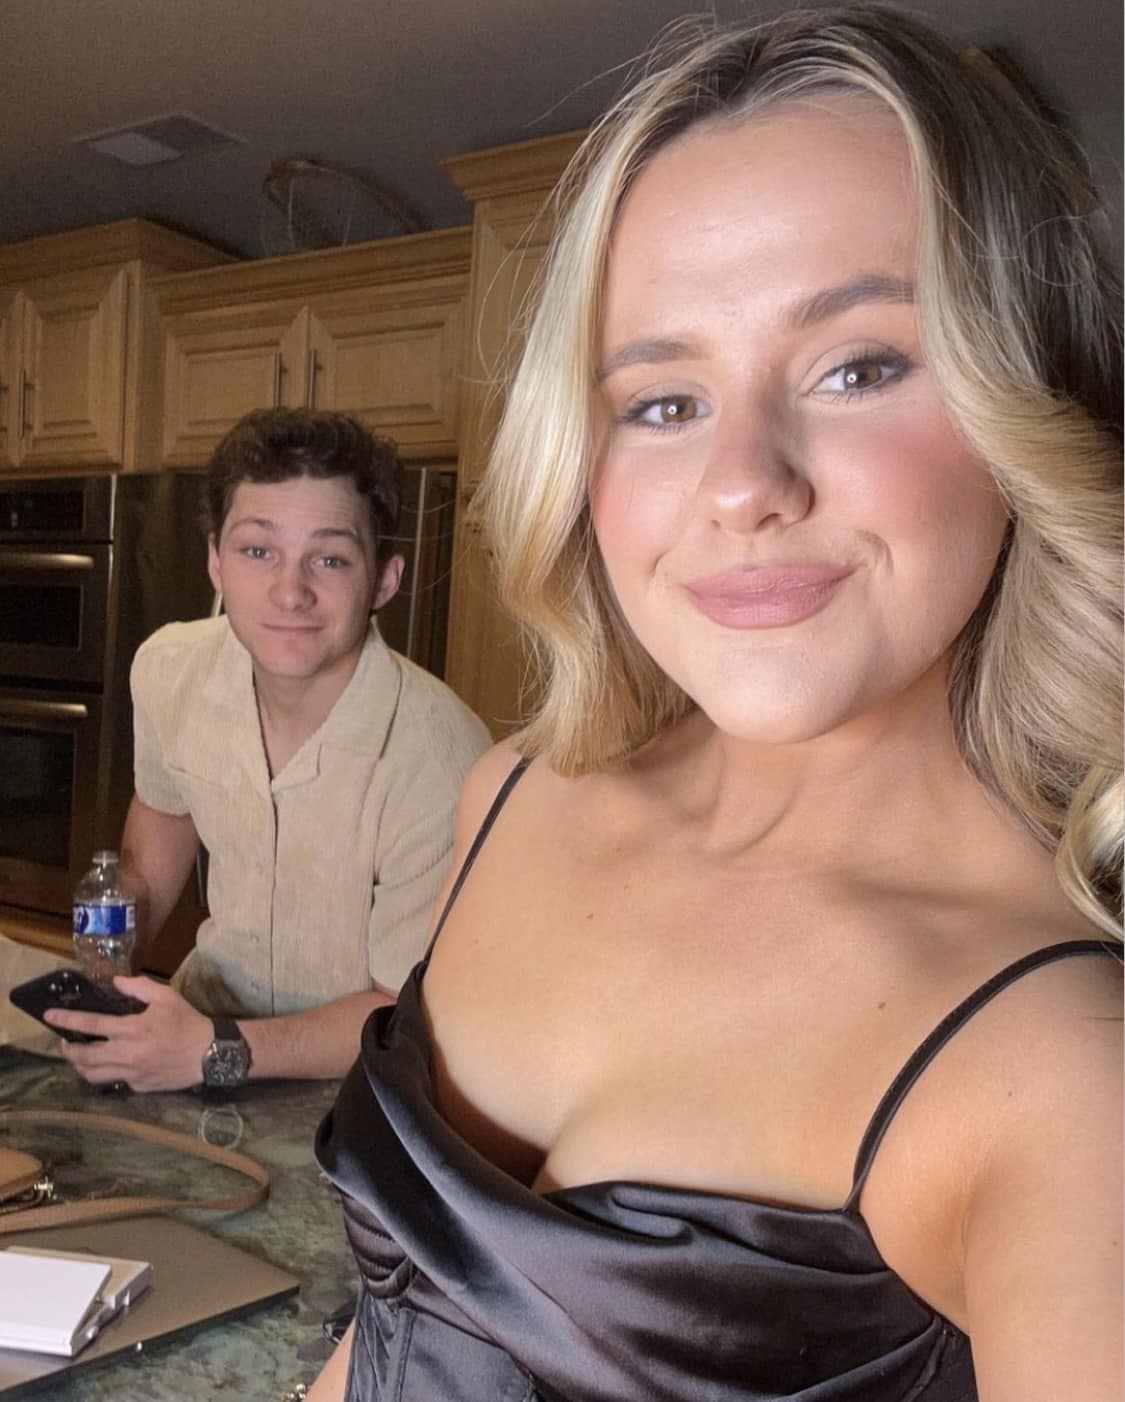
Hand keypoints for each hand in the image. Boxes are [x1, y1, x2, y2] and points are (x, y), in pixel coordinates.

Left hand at [45, 976, 213, 1091]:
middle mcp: (126, 1054)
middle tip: (65, 1041)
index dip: (67, 1020)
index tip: (49, 1016)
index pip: (90, 1025)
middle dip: (68, 1049)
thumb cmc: (188, 1022)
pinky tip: (112, 1064)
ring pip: (93, 1076)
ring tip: (80, 1056)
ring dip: (81, 1066)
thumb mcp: (166, 996)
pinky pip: (115, 1081)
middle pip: (84, 1057)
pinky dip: (108, 1072)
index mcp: (131, 1029)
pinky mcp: (139, 1086)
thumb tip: (116, 982)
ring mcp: (131, 1074)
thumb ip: (138, 986)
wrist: (210, 1054)